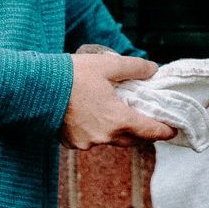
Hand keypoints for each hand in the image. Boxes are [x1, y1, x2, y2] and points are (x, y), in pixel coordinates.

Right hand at [59, 51, 175, 148]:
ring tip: (119, 113)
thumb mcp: (108, 64)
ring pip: (111, 140)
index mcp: (117, 119)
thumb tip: (153, 70)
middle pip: (132, 139)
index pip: (150, 131)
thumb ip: (134, 68)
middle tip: (149, 120)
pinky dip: (97, 130)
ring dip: (118, 130)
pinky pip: (92, 140)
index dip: (164, 131)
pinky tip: (94, 116)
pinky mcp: (71, 143)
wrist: (35, 88)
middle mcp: (104, 137)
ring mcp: (86, 142)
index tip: (173, 130)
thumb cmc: (73, 75)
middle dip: (142, 132)